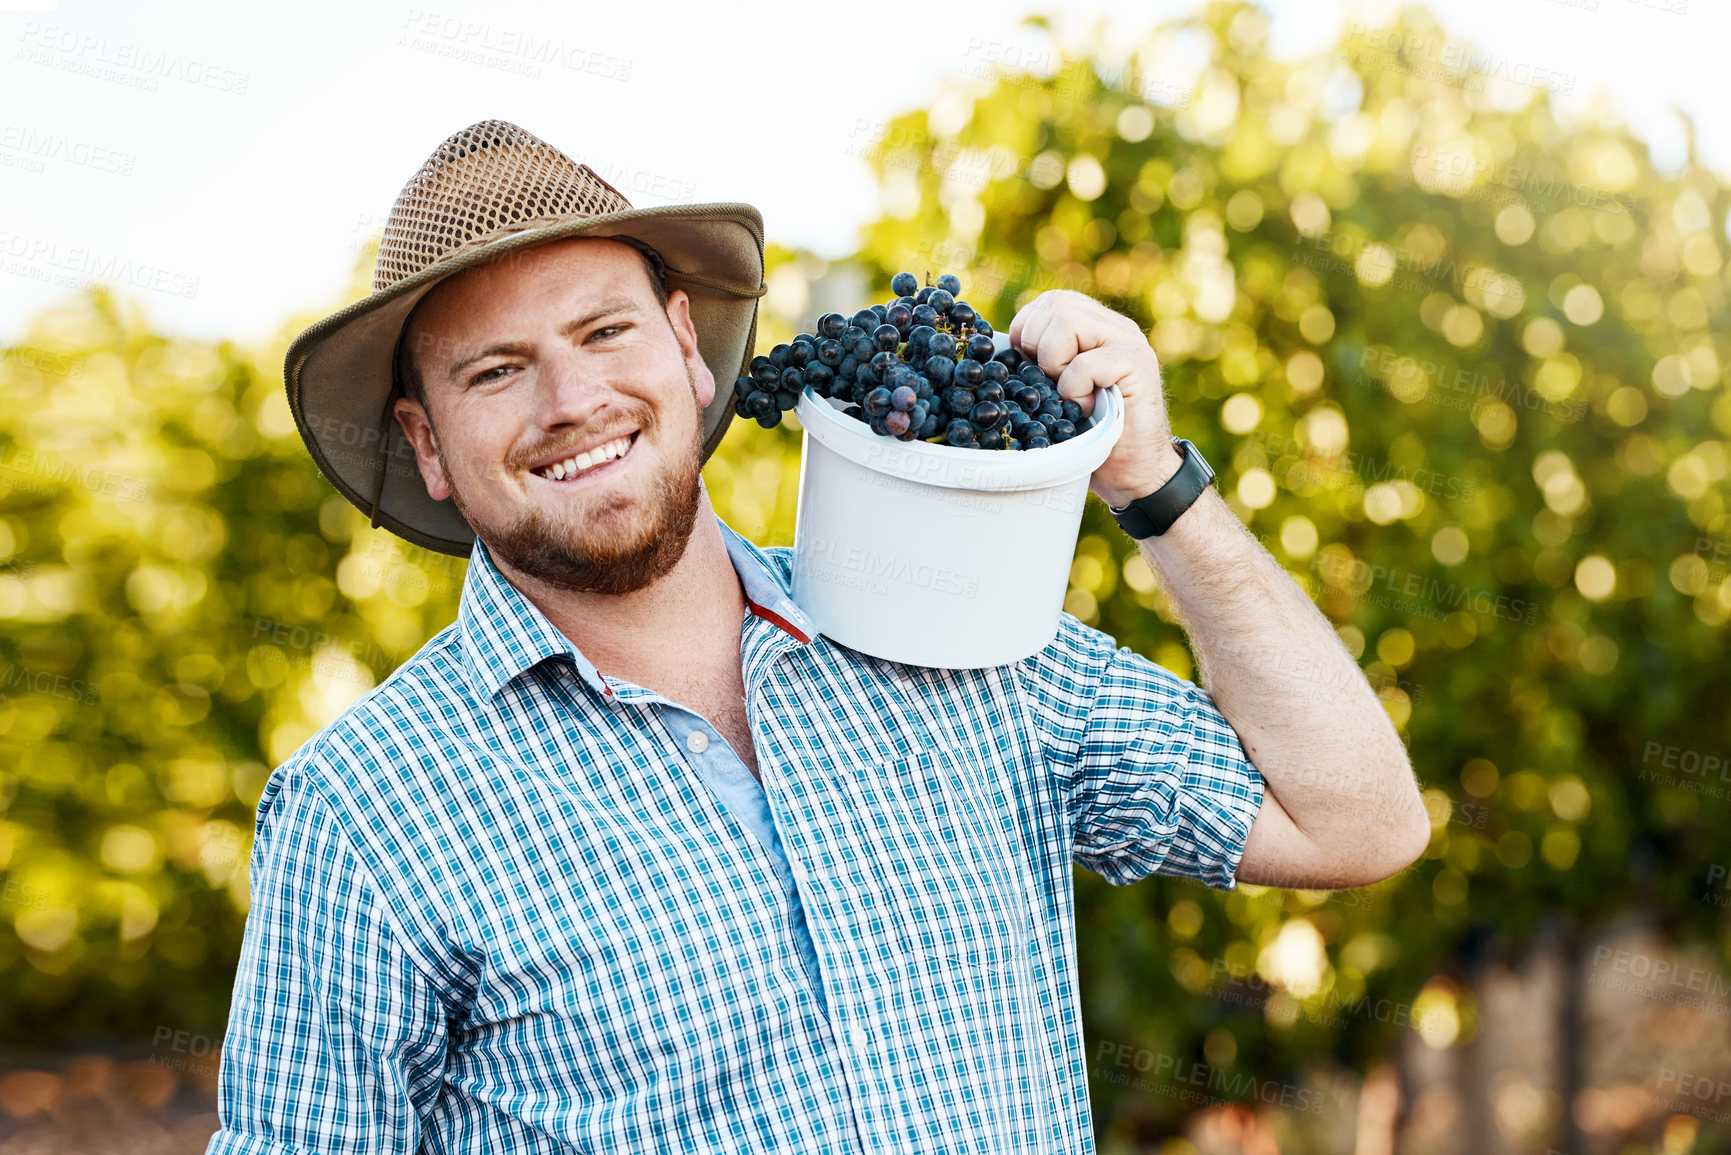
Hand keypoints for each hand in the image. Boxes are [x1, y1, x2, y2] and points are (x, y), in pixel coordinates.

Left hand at [1006, 290, 1183, 507]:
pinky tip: (1089, 408)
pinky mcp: (1137, 361)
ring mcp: (1127, 339)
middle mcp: (1111, 325)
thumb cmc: (1088, 434)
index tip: (1033, 370)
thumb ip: (1039, 361)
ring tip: (1070, 393)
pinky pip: (1084, 364)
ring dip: (1055, 363)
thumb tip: (997, 349)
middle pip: (1054, 305)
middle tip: (1051, 384)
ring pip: (1067, 323)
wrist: (1133, 470)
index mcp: (1092, 324)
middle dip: (1036, 346)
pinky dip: (1074, 389)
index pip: (1046, 303)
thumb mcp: (1054, 390)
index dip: (1027, 333)